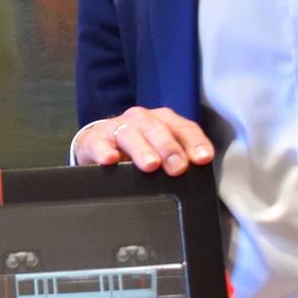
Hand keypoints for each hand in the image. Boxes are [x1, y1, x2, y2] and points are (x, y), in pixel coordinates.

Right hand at [72, 105, 215, 174]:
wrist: (98, 145)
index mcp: (163, 121)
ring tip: (151, 165)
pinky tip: (111, 160)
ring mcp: (117, 128)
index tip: (203, 159)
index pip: (184, 128)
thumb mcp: (161, 153)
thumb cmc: (137, 151)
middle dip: (169, 148)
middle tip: (178, 168)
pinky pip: (100, 144)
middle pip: (158, 129)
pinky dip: (105, 152)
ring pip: (130, 134)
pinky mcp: (95, 140)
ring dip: (142, 149)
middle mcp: (141, 120)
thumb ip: (179, 161)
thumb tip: (197, 177)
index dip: (195, 142)